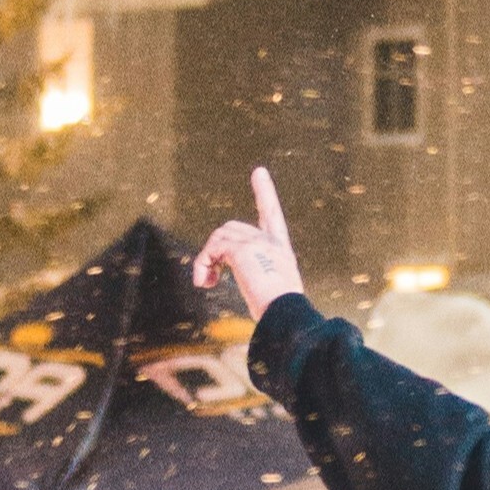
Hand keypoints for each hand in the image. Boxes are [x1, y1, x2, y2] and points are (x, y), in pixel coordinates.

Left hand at [192, 167, 305, 320]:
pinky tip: (206, 283)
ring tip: (206, 282)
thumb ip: (259, 281)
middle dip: (214, 250)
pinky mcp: (242, 250)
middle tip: (209, 279)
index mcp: (280, 249)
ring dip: (206, 260)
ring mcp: (256, 242)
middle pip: (231, 228)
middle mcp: (270, 241)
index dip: (265, 193)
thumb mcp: (274, 292)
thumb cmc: (280, 313)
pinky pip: (212, 249)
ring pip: (219, 237)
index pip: (271, 214)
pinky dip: (203, 265)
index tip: (259, 172)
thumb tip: (247, 293)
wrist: (286, 316)